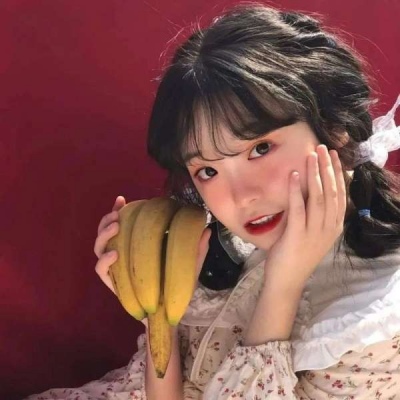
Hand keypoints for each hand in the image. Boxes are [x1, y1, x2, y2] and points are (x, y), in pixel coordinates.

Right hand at [94, 195, 211, 325]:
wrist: (166, 315)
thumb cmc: (175, 287)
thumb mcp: (188, 266)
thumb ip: (197, 250)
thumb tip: (207, 230)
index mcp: (136, 246)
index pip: (123, 224)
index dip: (118, 210)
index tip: (121, 199)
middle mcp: (122, 254)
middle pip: (105, 233)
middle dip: (107, 220)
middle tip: (117, 215)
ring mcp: (116, 268)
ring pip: (98, 248)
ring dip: (104, 235)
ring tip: (116, 227)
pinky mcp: (113, 283)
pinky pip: (101, 271)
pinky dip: (104, 260)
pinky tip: (114, 254)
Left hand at [263, 145, 345, 291]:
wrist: (287, 281)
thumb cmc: (297, 255)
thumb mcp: (314, 234)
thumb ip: (316, 216)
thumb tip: (313, 191)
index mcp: (334, 227)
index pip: (340, 195)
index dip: (337, 173)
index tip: (333, 156)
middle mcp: (328, 228)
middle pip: (332, 192)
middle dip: (328, 167)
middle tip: (322, 148)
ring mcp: (314, 232)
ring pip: (319, 197)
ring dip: (315, 174)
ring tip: (311, 155)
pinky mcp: (297, 235)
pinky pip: (298, 208)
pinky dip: (297, 190)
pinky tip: (294, 175)